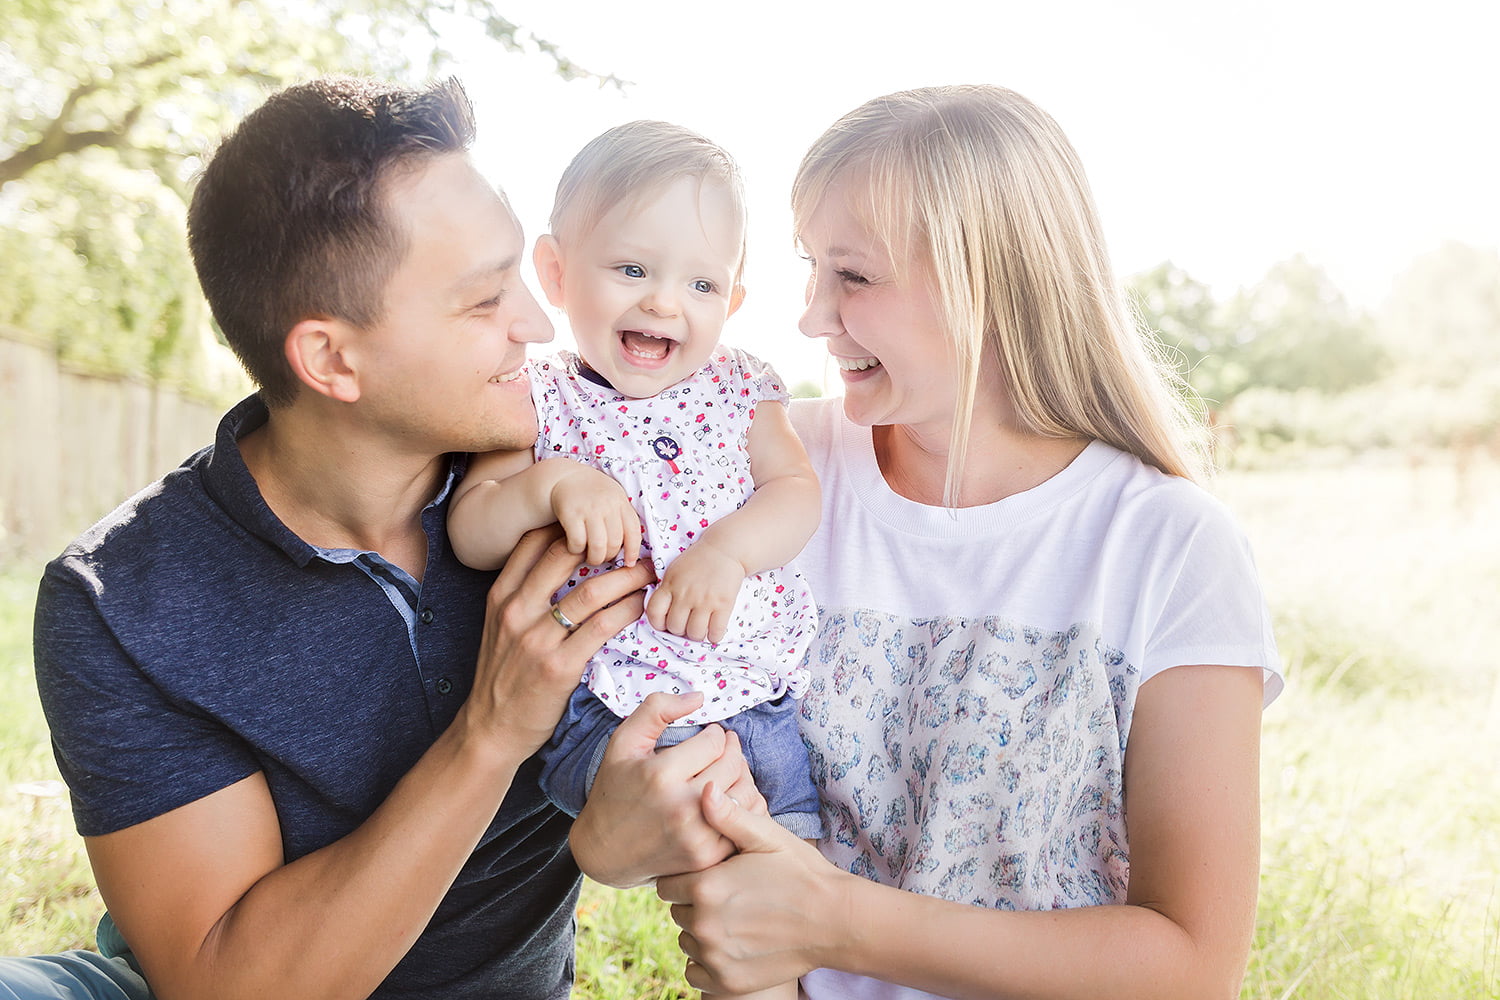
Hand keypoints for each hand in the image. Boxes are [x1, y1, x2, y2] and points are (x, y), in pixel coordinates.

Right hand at [462, 525, 652, 760]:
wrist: (490, 729)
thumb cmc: (502, 678)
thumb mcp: (498, 629)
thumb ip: (522, 598)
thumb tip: (560, 567)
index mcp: (500, 597)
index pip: (533, 543)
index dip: (568, 526)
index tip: (598, 522)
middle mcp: (516, 611)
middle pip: (566, 556)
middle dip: (605, 544)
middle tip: (634, 541)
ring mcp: (537, 639)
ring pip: (591, 591)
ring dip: (627, 577)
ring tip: (649, 571)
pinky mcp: (559, 666)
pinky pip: (602, 627)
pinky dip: (627, 610)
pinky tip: (642, 604)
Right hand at [550, 464, 642, 566]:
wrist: (563, 476)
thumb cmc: (591, 492)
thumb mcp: (612, 496)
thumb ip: (622, 516)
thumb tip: (632, 548)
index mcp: (620, 500)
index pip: (633, 530)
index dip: (633, 550)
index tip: (629, 563)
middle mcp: (607, 504)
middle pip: (615, 542)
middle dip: (609, 556)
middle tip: (602, 557)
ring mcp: (589, 508)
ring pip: (598, 546)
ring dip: (594, 558)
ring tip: (591, 557)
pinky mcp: (570, 513)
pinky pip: (578, 542)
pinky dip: (576, 550)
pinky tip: (575, 547)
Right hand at [571, 692, 767, 887]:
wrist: (604, 851)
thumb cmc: (614, 790)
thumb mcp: (624, 742)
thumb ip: (657, 710)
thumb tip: (699, 696)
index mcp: (660, 776)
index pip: (714, 742)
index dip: (715, 734)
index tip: (710, 735)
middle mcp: (682, 807)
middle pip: (731, 766)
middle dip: (731, 751)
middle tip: (725, 748)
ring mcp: (696, 836)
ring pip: (743, 793)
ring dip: (741, 776)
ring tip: (728, 769)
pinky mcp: (706, 857)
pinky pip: (741, 822)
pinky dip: (741, 806)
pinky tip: (728, 796)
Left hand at [647, 541, 744, 642]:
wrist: (724, 549)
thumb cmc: (698, 560)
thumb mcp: (674, 571)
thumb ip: (667, 590)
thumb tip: (662, 614)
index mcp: (670, 584)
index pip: (654, 613)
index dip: (658, 624)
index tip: (666, 623)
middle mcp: (685, 594)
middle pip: (675, 627)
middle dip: (680, 630)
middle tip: (687, 624)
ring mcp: (705, 600)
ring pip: (694, 633)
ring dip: (697, 634)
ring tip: (700, 628)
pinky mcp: (723, 604)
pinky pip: (715, 632)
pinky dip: (714, 636)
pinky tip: (714, 631)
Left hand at [657, 784, 841, 995]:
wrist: (835, 920)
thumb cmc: (800, 872)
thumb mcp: (766, 836)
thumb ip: (728, 816)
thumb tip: (704, 790)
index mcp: (705, 886)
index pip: (666, 884)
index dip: (687, 877)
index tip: (711, 874)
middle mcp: (703, 925)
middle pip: (676, 912)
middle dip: (695, 902)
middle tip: (728, 895)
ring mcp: (714, 957)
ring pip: (687, 940)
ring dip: (702, 931)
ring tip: (735, 919)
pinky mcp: (727, 982)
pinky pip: (695, 972)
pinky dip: (708, 962)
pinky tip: (734, 944)